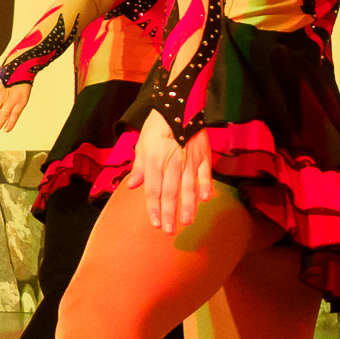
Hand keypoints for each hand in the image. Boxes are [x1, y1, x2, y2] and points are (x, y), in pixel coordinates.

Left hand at [124, 112, 213, 233]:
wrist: (177, 108)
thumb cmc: (157, 129)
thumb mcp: (142, 146)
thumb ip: (139, 169)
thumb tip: (132, 187)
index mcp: (154, 162)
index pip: (153, 191)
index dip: (154, 208)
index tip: (155, 224)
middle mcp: (171, 164)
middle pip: (170, 193)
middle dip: (169, 213)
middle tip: (169, 231)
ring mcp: (189, 160)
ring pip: (188, 187)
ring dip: (188, 206)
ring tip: (187, 221)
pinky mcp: (203, 156)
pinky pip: (205, 174)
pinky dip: (205, 186)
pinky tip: (206, 199)